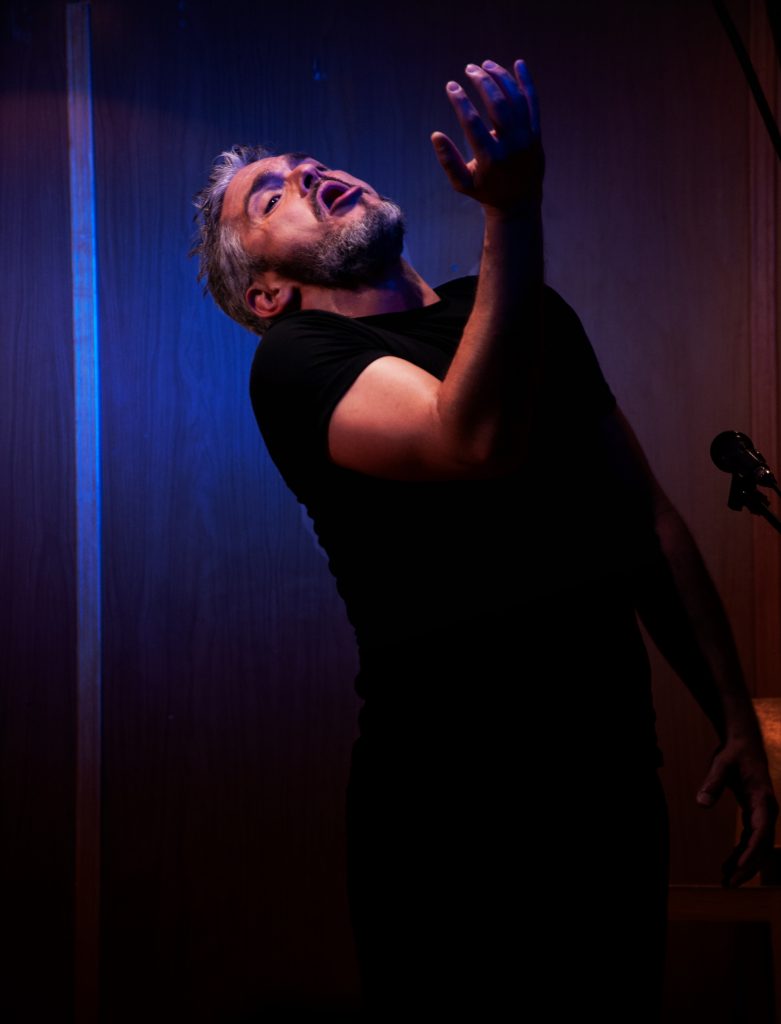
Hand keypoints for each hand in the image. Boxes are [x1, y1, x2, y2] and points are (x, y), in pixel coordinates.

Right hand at [431, 58, 543, 213]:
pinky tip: (518, 63)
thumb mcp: (462, 183)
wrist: (519, 203)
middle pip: (498, 105)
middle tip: (469, 69)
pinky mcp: (536, 133)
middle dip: (482, 83)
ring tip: (485, 65)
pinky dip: (526, 82)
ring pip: (515, 99)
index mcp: (490, 158)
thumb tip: (435, 135)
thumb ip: (448, 160)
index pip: (473, 122)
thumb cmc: (485, 191)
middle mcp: (511, 146)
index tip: (451, 86)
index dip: (460, 101)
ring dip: (500, 77)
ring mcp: (527, 138)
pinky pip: (532, 102)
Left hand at [696, 735, 778, 886]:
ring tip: (727, 881)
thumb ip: (712, 783)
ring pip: (758, 847)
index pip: (761, 831)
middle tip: (730, 884)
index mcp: (763, 800)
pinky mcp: (755, 815)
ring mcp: (763, 815)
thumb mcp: (721, 763)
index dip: (751, 852)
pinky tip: (728, 866)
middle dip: (747, 866)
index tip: (739, 867)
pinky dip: (741, 854)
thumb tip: (701, 804)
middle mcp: (768, 811)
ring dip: (744, 865)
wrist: (744, 743)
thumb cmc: (734, 753)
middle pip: (761, 846)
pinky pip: (751, 840)